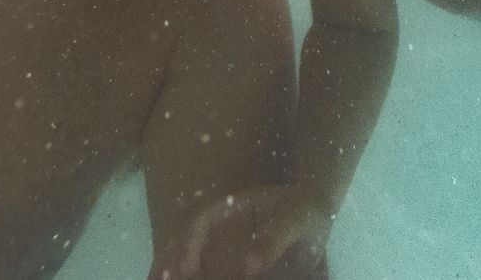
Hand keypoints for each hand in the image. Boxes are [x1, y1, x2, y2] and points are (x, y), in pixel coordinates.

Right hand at [170, 185, 331, 278]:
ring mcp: (218, 246)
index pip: (201, 222)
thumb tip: (248, 267)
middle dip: (166, 265)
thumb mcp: (296, 218)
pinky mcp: (224, 264)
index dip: (187, 244)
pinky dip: (190, 278)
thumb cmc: (305, 208)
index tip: (183, 268)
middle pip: (183, 243)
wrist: (315, 215)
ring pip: (186, 261)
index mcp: (230, 207)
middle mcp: (218, 227)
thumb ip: (274, 238)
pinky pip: (202, 272)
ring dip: (169, 273)